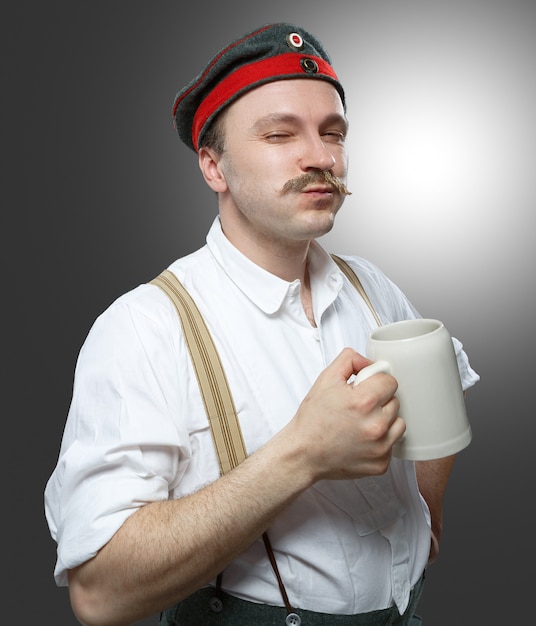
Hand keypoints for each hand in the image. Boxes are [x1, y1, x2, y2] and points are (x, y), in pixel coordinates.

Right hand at [288, 348, 405, 481]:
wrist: (303, 454)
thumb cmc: (312, 420)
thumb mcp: (325, 380)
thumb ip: (349, 360)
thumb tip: (369, 362)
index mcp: (364, 401)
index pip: (390, 381)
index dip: (376, 381)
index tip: (366, 388)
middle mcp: (376, 425)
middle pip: (395, 401)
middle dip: (379, 401)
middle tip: (359, 407)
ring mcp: (380, 447)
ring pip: (398, 423)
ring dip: (385, 420)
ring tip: (362, 422)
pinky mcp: (381, 463)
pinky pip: (391, 444)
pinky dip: (380, 441)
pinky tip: (362, 439)